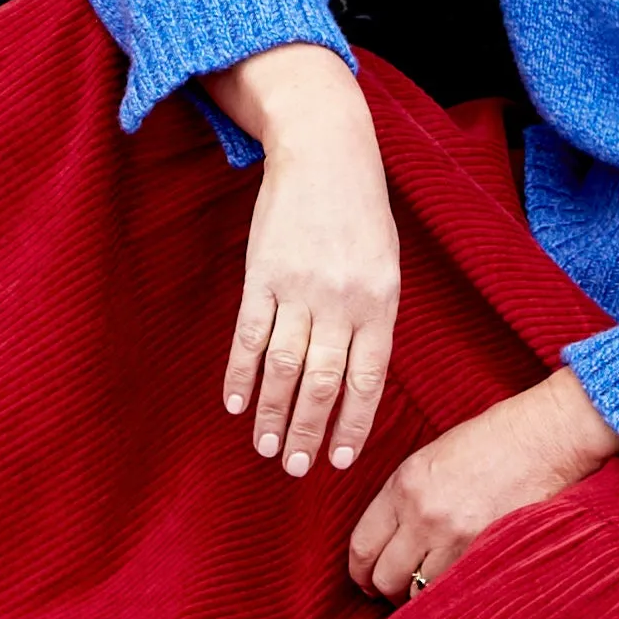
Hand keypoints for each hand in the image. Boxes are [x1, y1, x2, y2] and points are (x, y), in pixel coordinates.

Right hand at [213, 45, 400, 476]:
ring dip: (271, 412)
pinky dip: (240, 372)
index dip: (351, 424)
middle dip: (307, 431)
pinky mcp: (263, 274)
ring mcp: (299, 288)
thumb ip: (373, 319)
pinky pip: (249, 335)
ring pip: (284, 367)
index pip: (366, 381)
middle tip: (294, 467)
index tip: (338, 461)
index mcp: (379, 303)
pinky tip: (233, 403)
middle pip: (322, 383)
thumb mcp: (385, 263)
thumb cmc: (361, 211)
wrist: (325, 150)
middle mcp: (341, 302)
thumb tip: (359, 379)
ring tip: (263, 448)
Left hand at [347, 369, 618, 601]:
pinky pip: (451, 592)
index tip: (365, 579)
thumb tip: (389, 537)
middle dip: (384, 590)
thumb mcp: (433, 457)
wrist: (545, 436)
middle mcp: (422, 513)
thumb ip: (405, 496)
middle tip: (393, 592)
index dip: (359, 571)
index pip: (361, 545)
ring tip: (426, 591)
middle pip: (383, 577)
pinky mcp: (484, 552)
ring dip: (417, 596)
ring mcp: (454, 536)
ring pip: (415, 593)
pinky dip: (448, 596)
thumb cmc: (494, 440)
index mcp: (404, 484)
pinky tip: (453, 590)